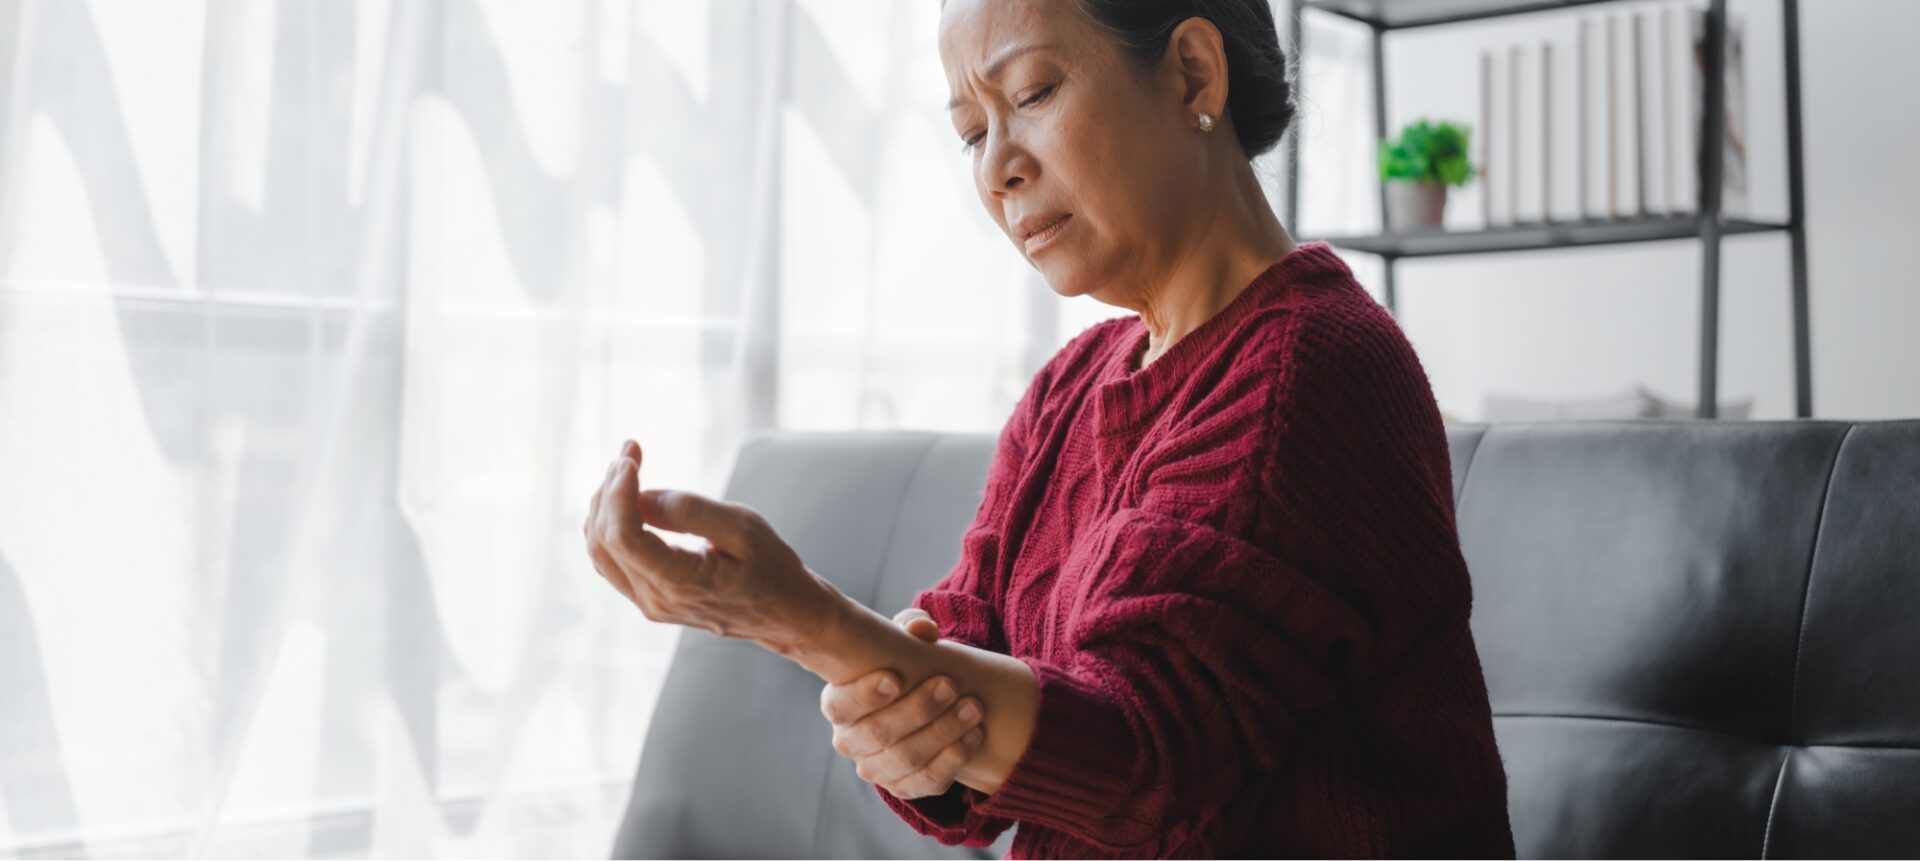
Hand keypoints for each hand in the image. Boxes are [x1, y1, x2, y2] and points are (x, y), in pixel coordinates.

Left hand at [584, 440, 834, 645]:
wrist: (784, 612)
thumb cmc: (771, 567)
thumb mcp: (743, 528)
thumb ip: (691, 512)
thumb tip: (641, 496)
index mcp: (680, 584)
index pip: (624, 538)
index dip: (618, 493)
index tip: (631, 458)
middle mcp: (656, 600)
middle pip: (603, 542)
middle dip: (609, 491)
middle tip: (629, 452)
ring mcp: (649, 603)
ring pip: (600, 552)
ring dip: (604, 506)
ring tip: (625, 469)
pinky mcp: (649, 598)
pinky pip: (612, 561)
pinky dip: (610, 524)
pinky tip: (625, 497)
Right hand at [820, 609, 987, 798]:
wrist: (928, 708)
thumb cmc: (909, 670)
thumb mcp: (906, 645)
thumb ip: (910, 629)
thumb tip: (922, 628)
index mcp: (839, 704)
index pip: (839, 706)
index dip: (864, 695)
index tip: (897, 677)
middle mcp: (851, 741)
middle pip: (876, 734)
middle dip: (917, 709)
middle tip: (950, 685)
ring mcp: (876, 769)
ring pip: (905, 759)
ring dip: (942, 732)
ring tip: (973, 707)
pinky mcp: (903, 788)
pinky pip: (926, 782)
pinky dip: (953, 759)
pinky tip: (974, 735)